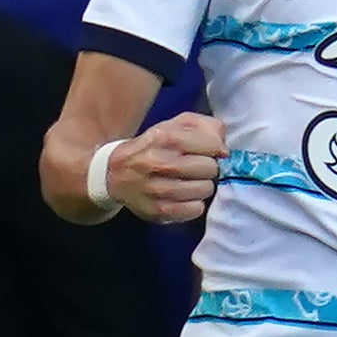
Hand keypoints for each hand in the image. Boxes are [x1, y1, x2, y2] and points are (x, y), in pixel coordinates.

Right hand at [108, 113, 223, 224]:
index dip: (215, 149)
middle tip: (196, 168)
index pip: (212, 145)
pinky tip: (184, 197)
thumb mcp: (174, 126)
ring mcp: (156, 189)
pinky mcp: (157, 211)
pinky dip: (194, 204)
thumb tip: (223, 148)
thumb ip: (204, 126)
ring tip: (189, 182)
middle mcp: (158, 162)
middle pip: (210, 169)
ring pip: (205, 190)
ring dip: (202, 186)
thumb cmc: (153, 147)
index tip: (209, 152)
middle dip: (208, 168)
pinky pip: (195, 209)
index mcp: (164, 137)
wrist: (113, 173)